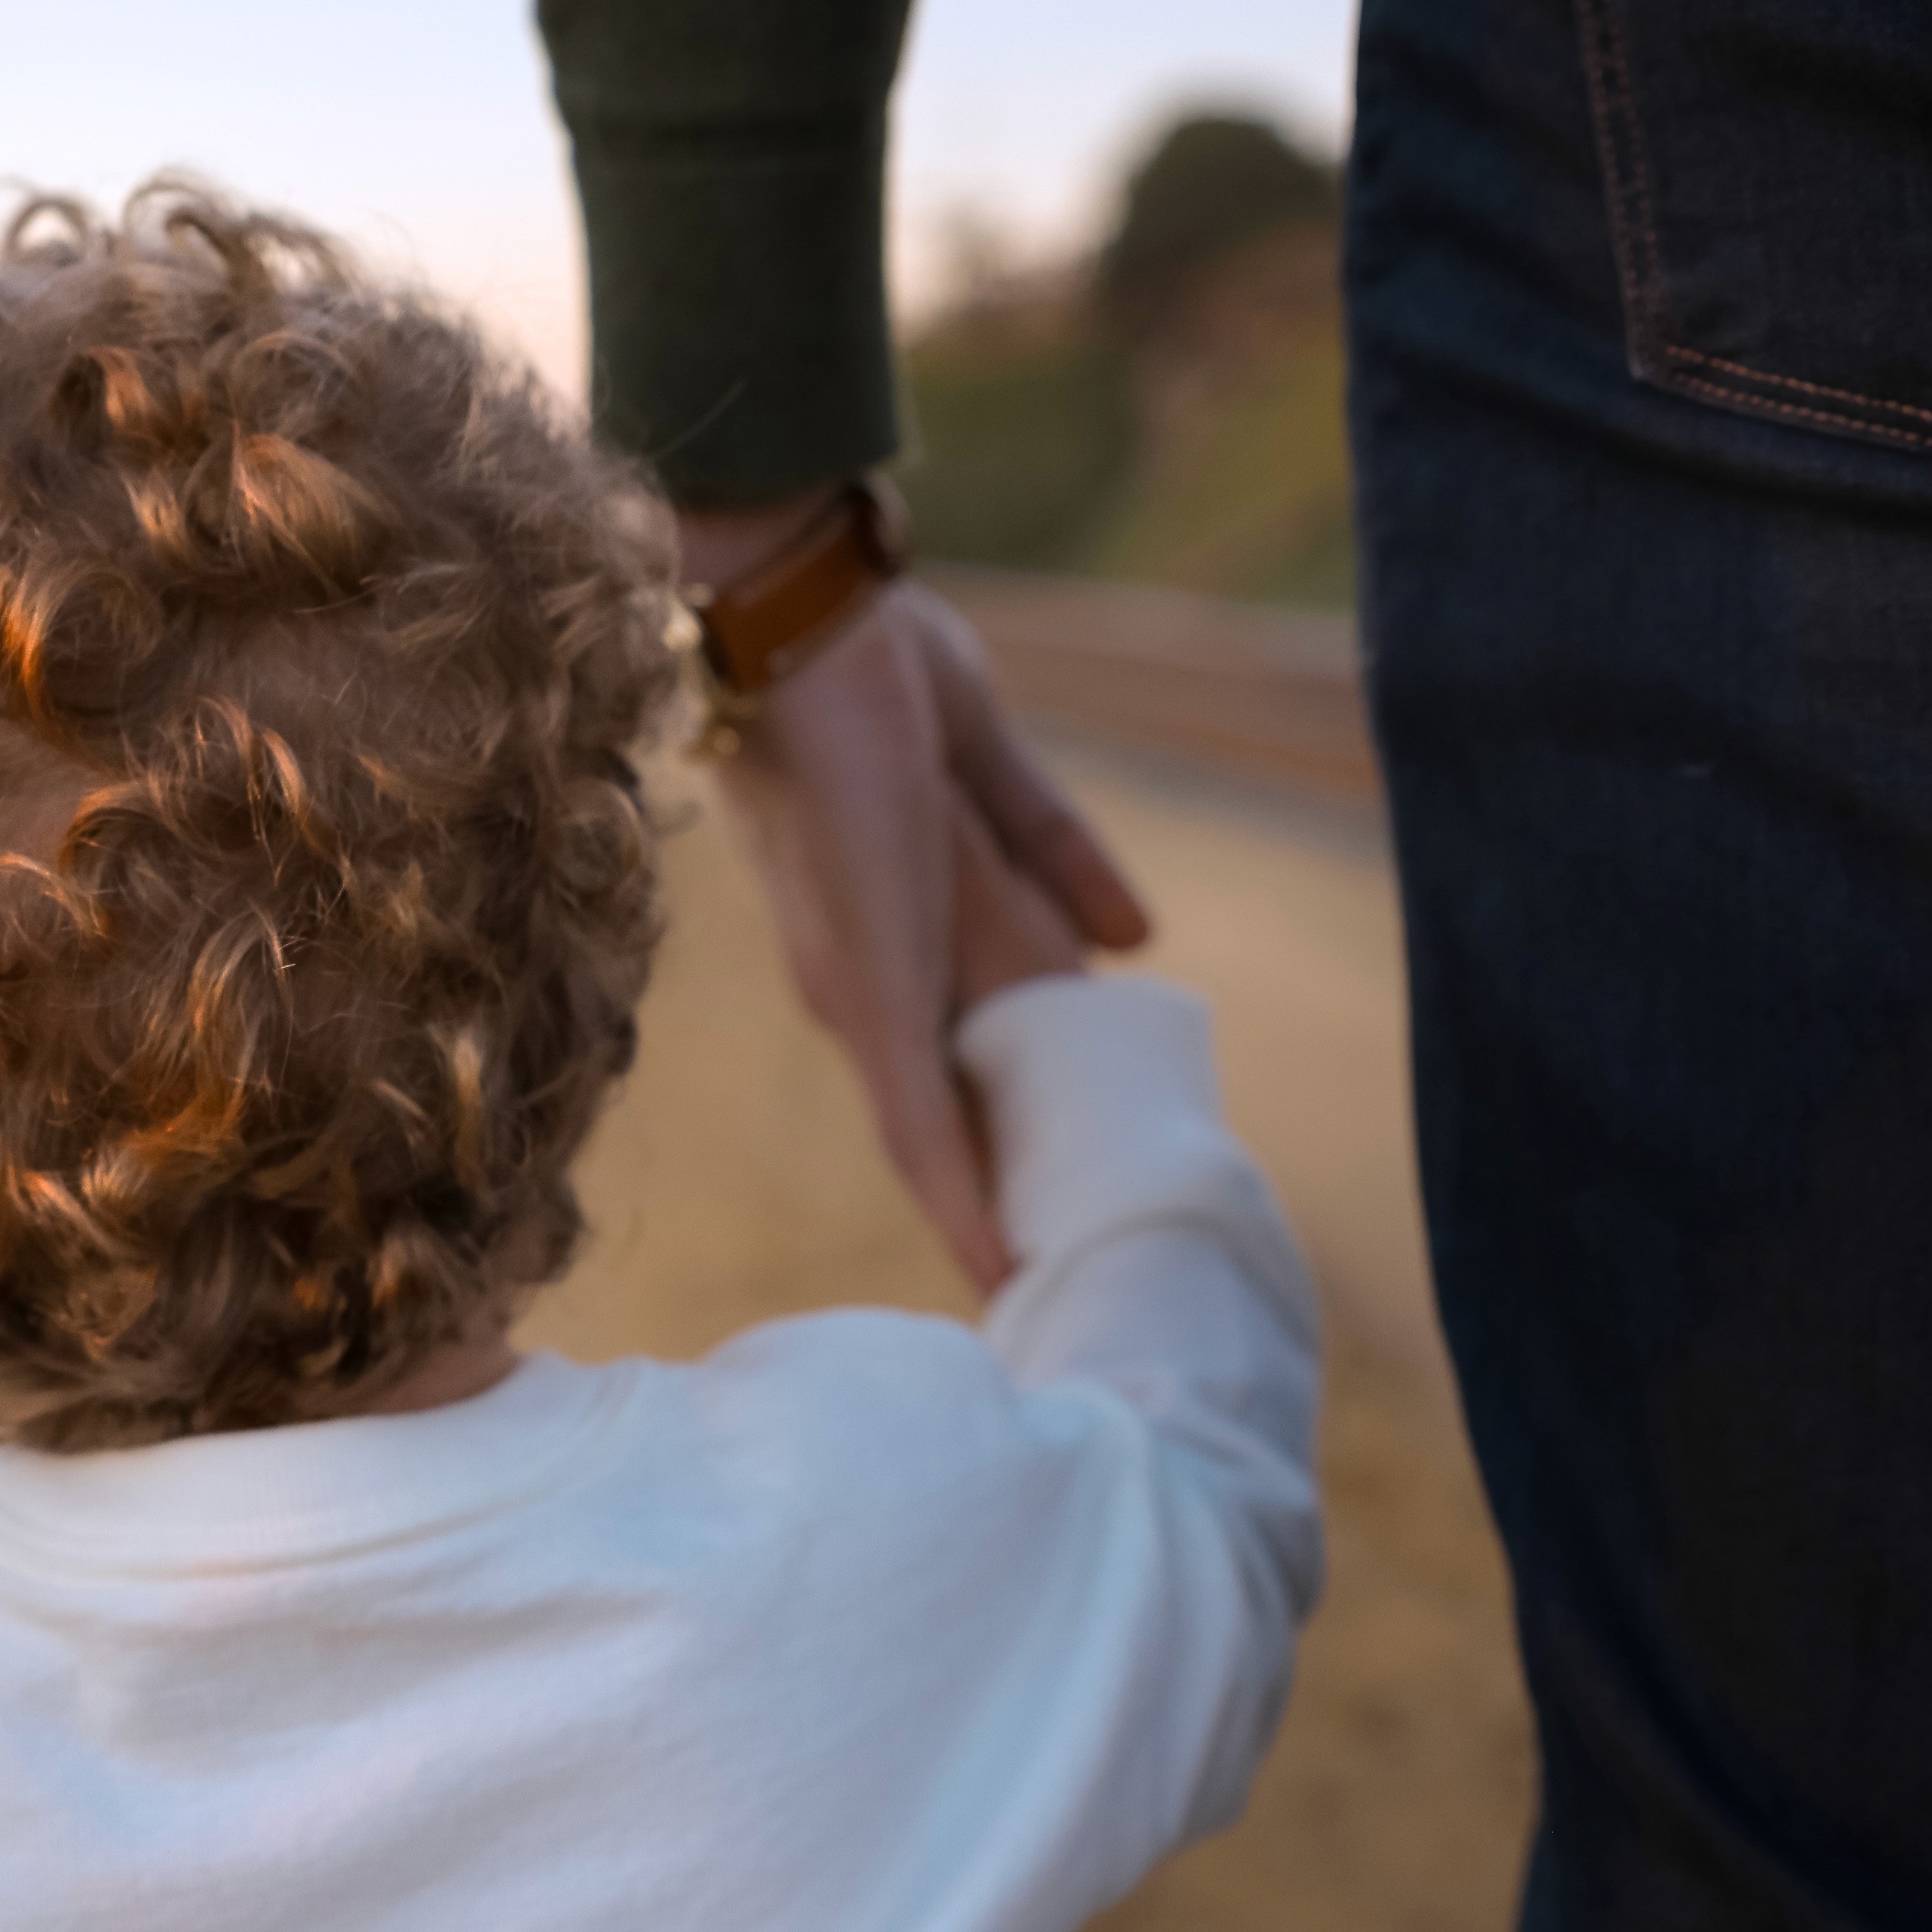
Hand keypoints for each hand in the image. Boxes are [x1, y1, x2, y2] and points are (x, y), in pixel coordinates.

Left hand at [685, 494, 1147, 1290]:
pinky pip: (917, 1119)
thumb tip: (1134, 945)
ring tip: (1047, 1313)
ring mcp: (867, 999)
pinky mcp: (874, 993)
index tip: (1062, 1208)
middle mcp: (868, 991)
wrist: (798, 618)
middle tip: (1073, 1287)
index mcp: (894, 942)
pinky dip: (957, 1196)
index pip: (962, 1064)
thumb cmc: (877, 668)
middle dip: (1012, 1205)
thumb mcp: (993, 772)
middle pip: (955, 1121)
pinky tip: (998, 1265)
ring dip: (992, 1227)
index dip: (1011, 1136)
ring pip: (937, 1145)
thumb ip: (1057, 852)